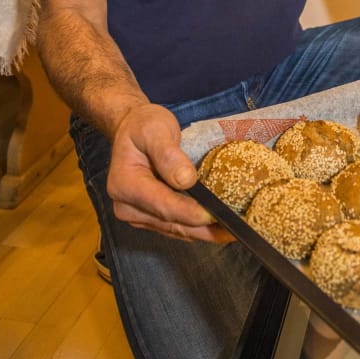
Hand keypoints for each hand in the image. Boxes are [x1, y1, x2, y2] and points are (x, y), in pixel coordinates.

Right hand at [106, 103, 233, 242]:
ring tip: (231, 231)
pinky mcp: (148, 217)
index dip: (191, 213)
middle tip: (234, 231)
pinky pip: (174, 227)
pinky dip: (196, 228)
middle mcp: (126, 206)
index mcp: (125, 184)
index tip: (217, 215)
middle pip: (170, 223)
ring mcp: (136, 215)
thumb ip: (168, 154)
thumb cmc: (144, 126)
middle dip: (203, 229)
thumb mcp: (155, 130)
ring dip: (203, 232)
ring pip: (174, 230)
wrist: (131, 129)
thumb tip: (186, 180)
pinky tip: (217, 227)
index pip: (162, 205)